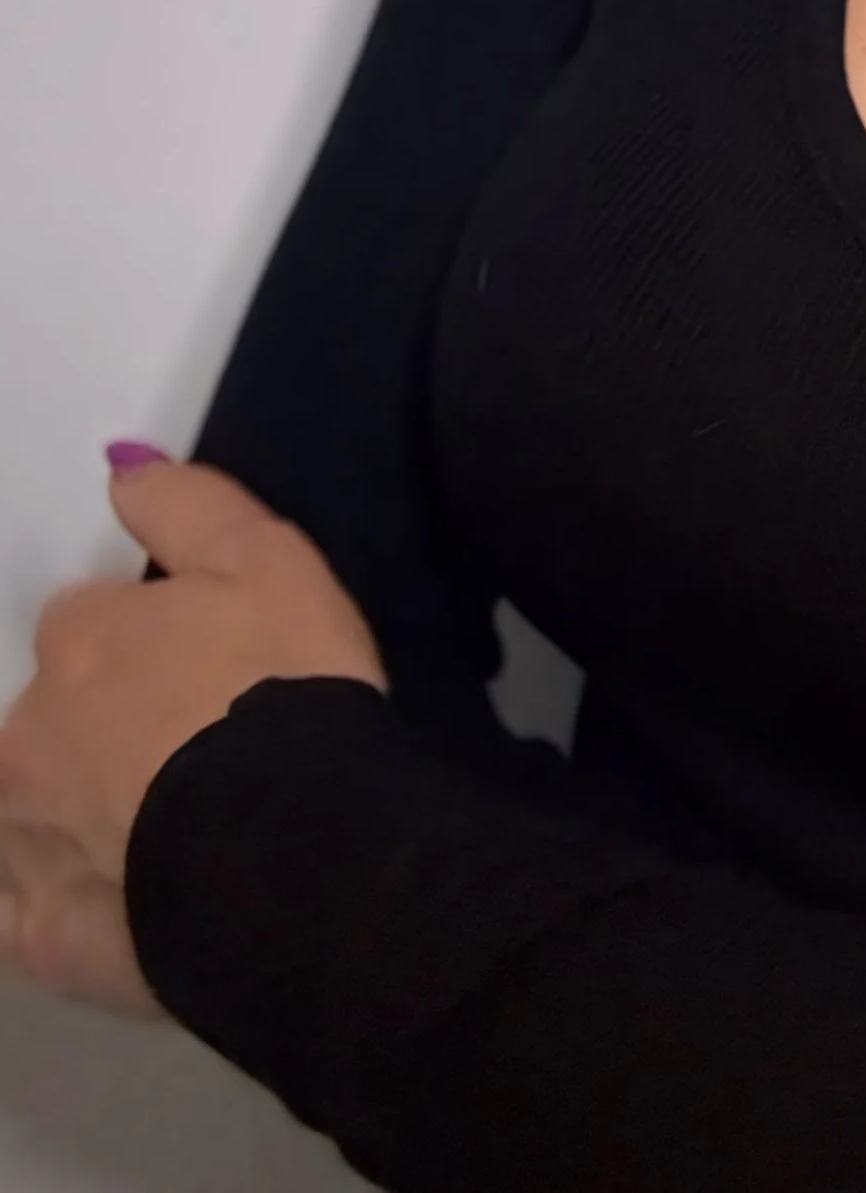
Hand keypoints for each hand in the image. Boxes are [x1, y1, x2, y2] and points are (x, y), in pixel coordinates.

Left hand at [0, 450, 386, 1013]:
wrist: (299, 853)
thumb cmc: (288, 689)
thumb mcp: (271, 560)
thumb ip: (187, 505)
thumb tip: (116, 466)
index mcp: (76, 639)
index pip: (87, 623)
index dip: (147, 642)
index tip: (207, 667)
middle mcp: (24, 734)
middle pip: (50, 718)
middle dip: (101, 728)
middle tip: (191, 753)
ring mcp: (22, 841)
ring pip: (28, 809)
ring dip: (70, 812)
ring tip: (157, 834)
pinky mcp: (36, 937)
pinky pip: (20, 914)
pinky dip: (50, 902)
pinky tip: (104, 899)